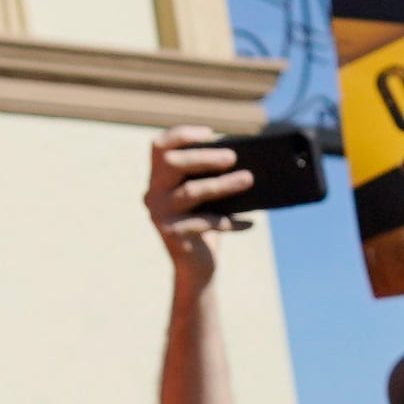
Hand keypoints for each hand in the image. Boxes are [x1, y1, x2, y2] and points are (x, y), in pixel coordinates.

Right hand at [146, 127, 249, 287]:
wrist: (196, 269)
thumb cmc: (206, 224)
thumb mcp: (207, 198)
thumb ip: (212, 178)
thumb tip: (241, 158)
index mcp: (159, 179)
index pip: (160, 147)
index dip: (182, 135)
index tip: (211, 134)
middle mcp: (153, 194)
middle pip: (171, 164)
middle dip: (203, 157)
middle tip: (233, 157)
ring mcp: (160, 215)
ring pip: (191, 192)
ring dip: (223, 184)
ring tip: (248, 179)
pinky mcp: (173, 235)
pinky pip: (206, 223)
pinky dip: (231, 221)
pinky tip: (250, 223)